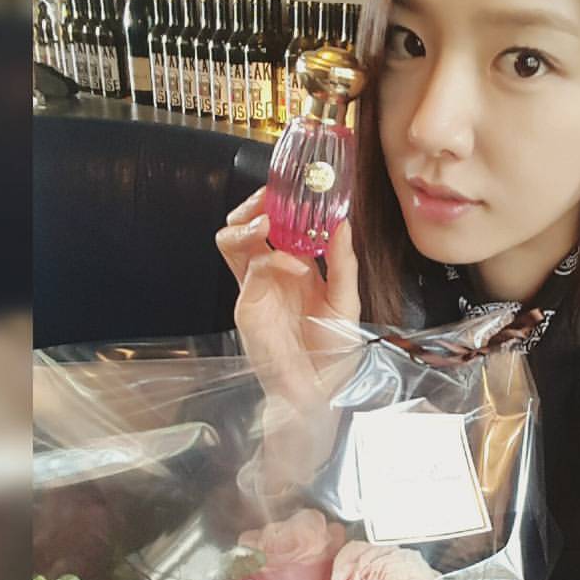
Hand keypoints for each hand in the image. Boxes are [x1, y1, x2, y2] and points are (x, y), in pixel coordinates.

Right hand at [216, 185, 361, 410]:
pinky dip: (263, 251)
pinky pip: (246, 265)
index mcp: (298, 269)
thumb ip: (343, 263)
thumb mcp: (347, 303)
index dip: (286, 203)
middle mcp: (273, 273)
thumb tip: (343, 223)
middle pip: (249, 223)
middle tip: (274, 194)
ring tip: (268, 219)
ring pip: (233, 237)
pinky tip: (286, 256)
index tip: (301, 186)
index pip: (282, 225)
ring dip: (246, 220)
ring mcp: (256, 286)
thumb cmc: (332, 355)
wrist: (316, 393)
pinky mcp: (247, 302)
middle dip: (257, 202)